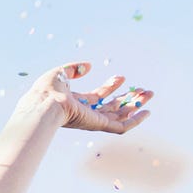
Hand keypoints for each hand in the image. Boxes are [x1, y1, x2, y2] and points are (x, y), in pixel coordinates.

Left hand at [17, 62, 153, 133]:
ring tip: (149, 94)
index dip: (111, 87)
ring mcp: (93, 120)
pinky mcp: (98, 125)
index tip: (121, 77)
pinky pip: (121, 127)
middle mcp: (86, 114)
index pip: (98, 97)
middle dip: (128, 98)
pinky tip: (146, 111)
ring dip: (135, 106)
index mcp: (77, 103)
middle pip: (112, 107)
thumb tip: (89, 65)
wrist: (44, 103)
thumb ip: (74, 68)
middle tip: (143, 89)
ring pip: (120, 116)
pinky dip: (135, 121)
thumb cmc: (48, 90)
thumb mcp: (61, 73)